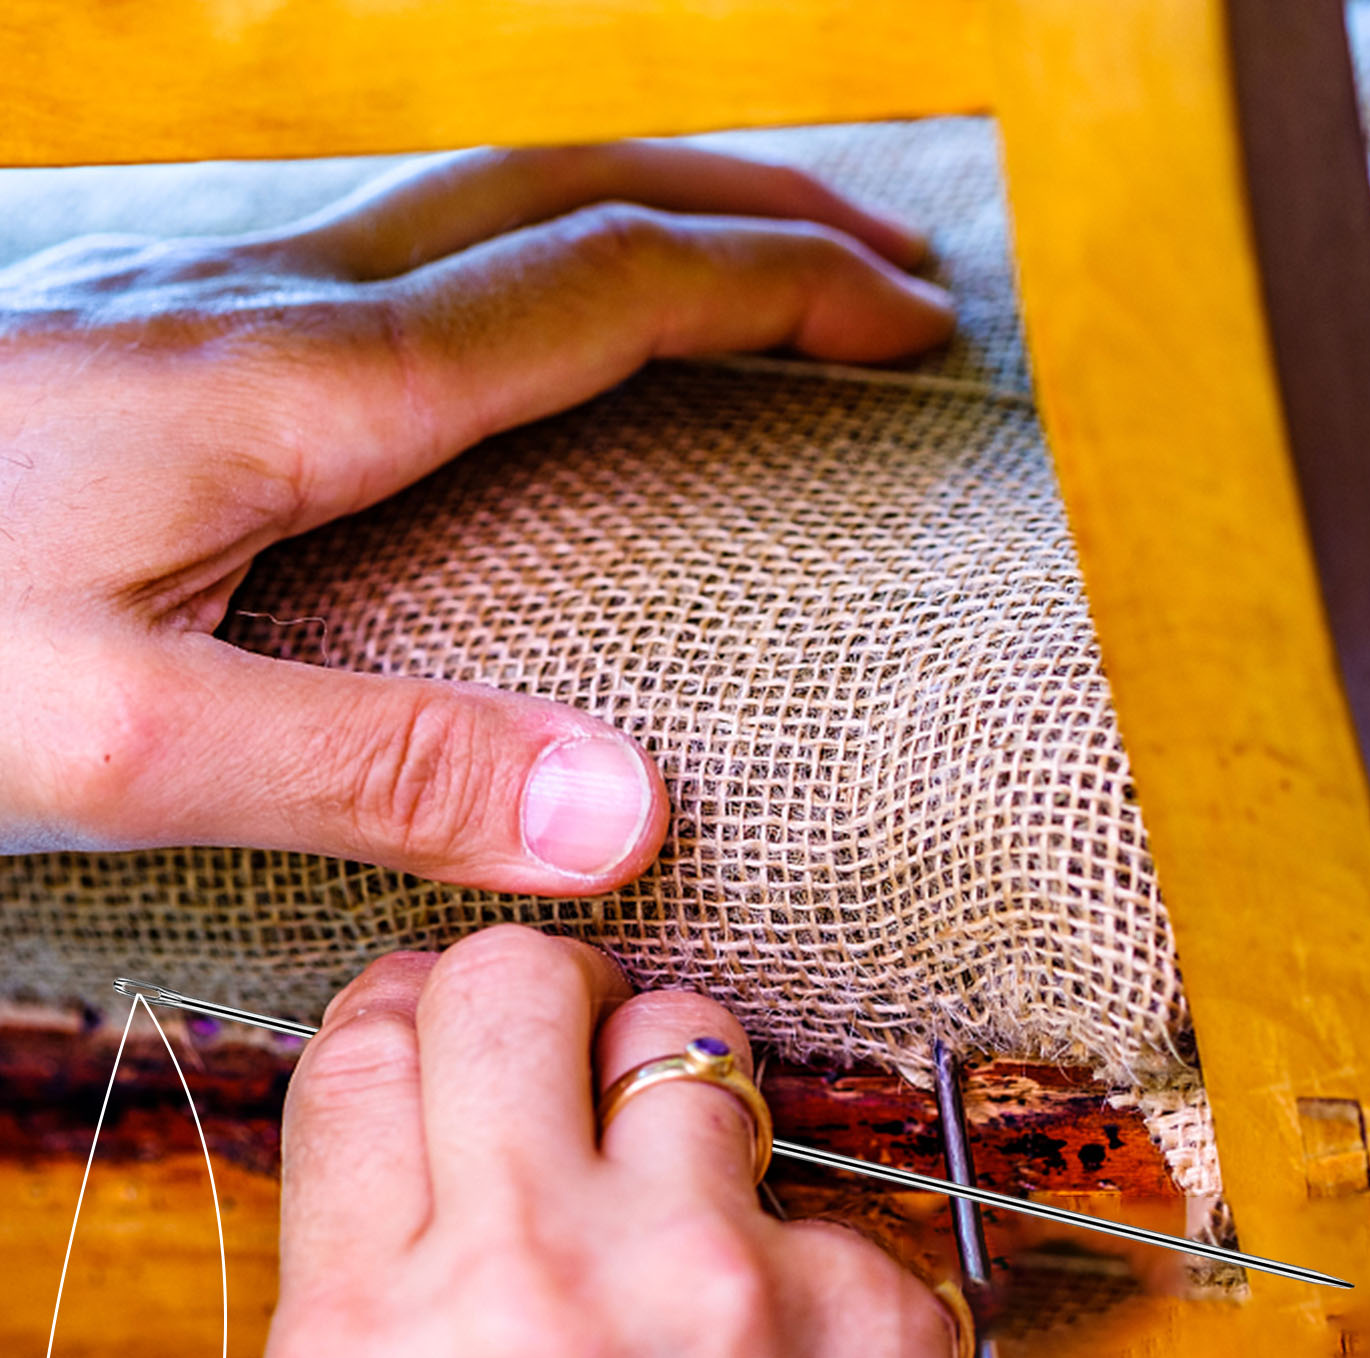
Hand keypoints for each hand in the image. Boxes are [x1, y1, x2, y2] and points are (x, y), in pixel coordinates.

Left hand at [0, 144, 952, 887]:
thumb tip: (625, 815)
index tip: (910, 325)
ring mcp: (240, 303)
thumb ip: (379, 774)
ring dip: (667, 223)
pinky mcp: (197, 340)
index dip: (779, 291)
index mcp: (312, 389)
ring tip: (775, 284)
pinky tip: (562, 342)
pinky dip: (560, 272)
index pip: (609, 288)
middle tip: (894, 279)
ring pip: (505, 207)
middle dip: (762, 218)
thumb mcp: (123, 749)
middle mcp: (293, 309)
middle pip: (581, 194)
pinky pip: (432, 264)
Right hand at [257, 924, 1003, 1357]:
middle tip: (573, 1033)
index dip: (405, 1010)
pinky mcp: (857, 1295)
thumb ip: (399, 1285)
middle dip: (543, 989)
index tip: (441, 1011)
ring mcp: (702, 1281)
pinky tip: (788, 1344)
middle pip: (509, 982)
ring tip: (690, 1194)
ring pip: (682, 1029)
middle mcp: (524, 1296)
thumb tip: (422, 1107)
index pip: (353, 1054)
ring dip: (681, 1084)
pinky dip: (790, 1230)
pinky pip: (807, 1176)